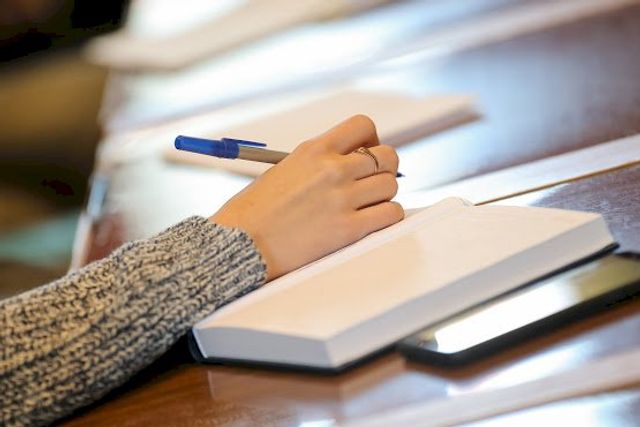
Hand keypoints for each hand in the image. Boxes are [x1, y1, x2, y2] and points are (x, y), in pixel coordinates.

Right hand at [210, 115, 403, 280]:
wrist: (239, 244)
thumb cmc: (254, 211)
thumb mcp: (284, 170)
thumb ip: (318, 164)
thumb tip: (348, 165)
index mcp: (314, 150)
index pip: (363, 126)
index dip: (372, 140)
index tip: (365, 154)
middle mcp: (332, 169)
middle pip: (387, 156)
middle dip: (383, 169)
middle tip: (370, 184)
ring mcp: (342, 198)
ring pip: (391, 185)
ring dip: (383, 196)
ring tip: (367, 206)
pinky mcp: (348, 229)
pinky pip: (391, 214)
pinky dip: (387, 217)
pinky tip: (372, 221)